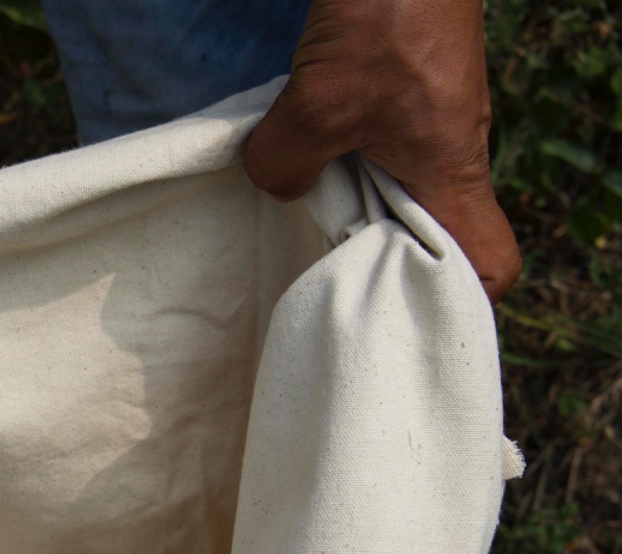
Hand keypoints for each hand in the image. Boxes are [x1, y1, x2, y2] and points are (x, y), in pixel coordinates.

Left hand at [243, 0, 520, 301]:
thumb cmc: (384, 23)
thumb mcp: (314, 108)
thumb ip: (285, 165)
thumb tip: (278, 187)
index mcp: (450, 173)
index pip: (488, 263)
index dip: (458, 301)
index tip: (401, 312)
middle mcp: (450, 155)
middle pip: (434, 238)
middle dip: (385, 265)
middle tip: (332, 279)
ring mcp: (430, 126)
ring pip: (399, 193)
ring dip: (355, 209)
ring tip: (307, 221)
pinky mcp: (406, 97)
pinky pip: (379, 151)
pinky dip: (345, 164)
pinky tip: (303, 160)